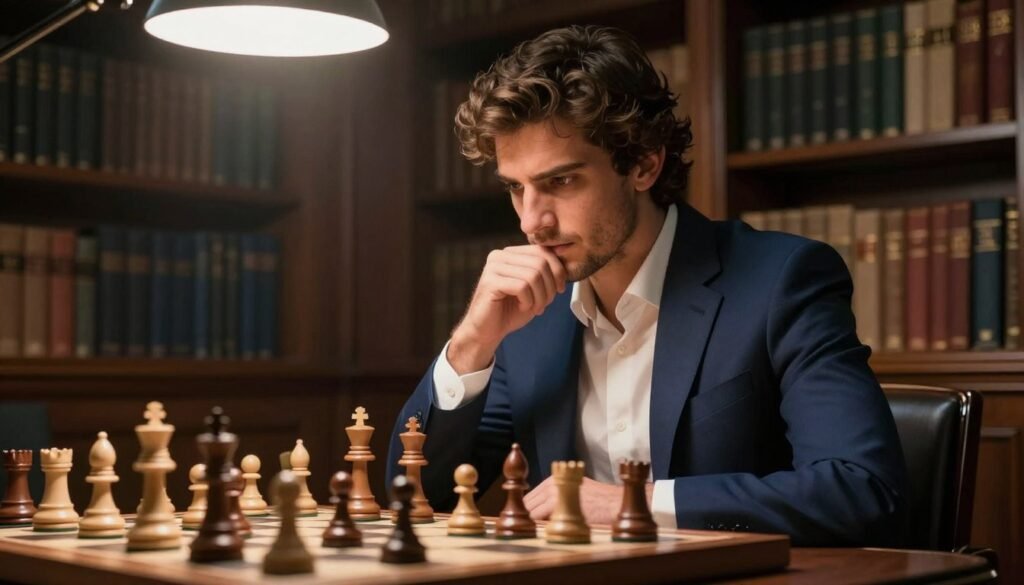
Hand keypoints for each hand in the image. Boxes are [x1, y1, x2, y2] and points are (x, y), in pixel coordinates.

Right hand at [448, 245, 566, 373]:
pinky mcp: (490, 282)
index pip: (542, 251)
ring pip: (533, 275)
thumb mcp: (534, 288)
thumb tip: (564, 259)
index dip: (557, 270)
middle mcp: (500, 255)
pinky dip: (528, 301)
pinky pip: (522, 287)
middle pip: (540, 263)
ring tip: (535, 308)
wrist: (487, 331)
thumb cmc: (510, 310)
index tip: (559, 289)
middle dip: (550, 287)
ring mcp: (493, 267)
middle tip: (545, 304)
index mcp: (511, 253)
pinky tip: (522, 307)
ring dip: (540, 297)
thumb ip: (545, 272)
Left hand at [524, 476, 630, 525]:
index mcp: (554, 479)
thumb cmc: (597, 500)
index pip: (531, 496)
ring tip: (533, 532)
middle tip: (528, 529)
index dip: (528, 509)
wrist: (612, 502)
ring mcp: (552, 492)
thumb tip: (542, 511)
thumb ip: (558, 496)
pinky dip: (536, 524)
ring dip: (530, 521)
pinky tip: (541, 531)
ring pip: (530, 509)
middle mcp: (551, 483)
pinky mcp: (556, 503)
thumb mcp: (575, 490)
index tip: (528, 521)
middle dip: (527, 515)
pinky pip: (537, 516)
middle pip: (528, 502)